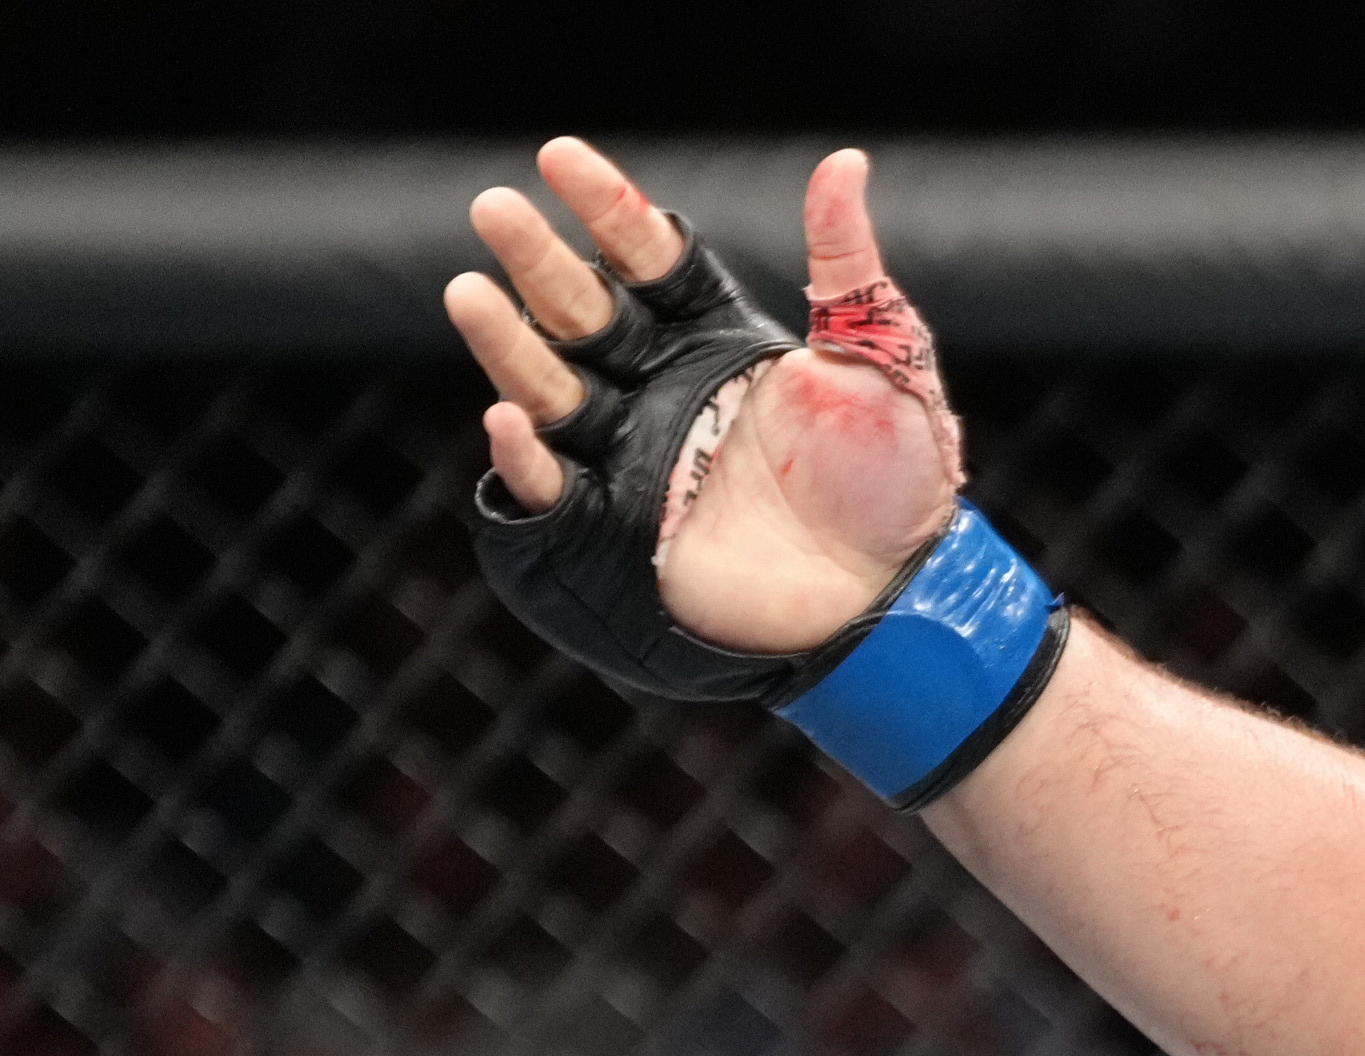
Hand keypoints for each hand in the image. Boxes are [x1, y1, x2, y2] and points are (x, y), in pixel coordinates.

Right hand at [446, 137, 955, 657]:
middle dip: (537, 261)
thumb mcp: (880, 359)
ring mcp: (632, 455)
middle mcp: (659, 386)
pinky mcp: (619, 526)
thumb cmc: (895, 477)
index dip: (606, 209)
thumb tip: (845, 161)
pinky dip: (525, 460)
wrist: (895, 589)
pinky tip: (505, 418)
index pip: (646, 258)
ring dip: (507, 344)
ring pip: (550, 388)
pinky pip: (555, 490)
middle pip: (582, 311)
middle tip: (493, 207)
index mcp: (713, 337)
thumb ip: (847, 265)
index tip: (558, 157)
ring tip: (469, 293)